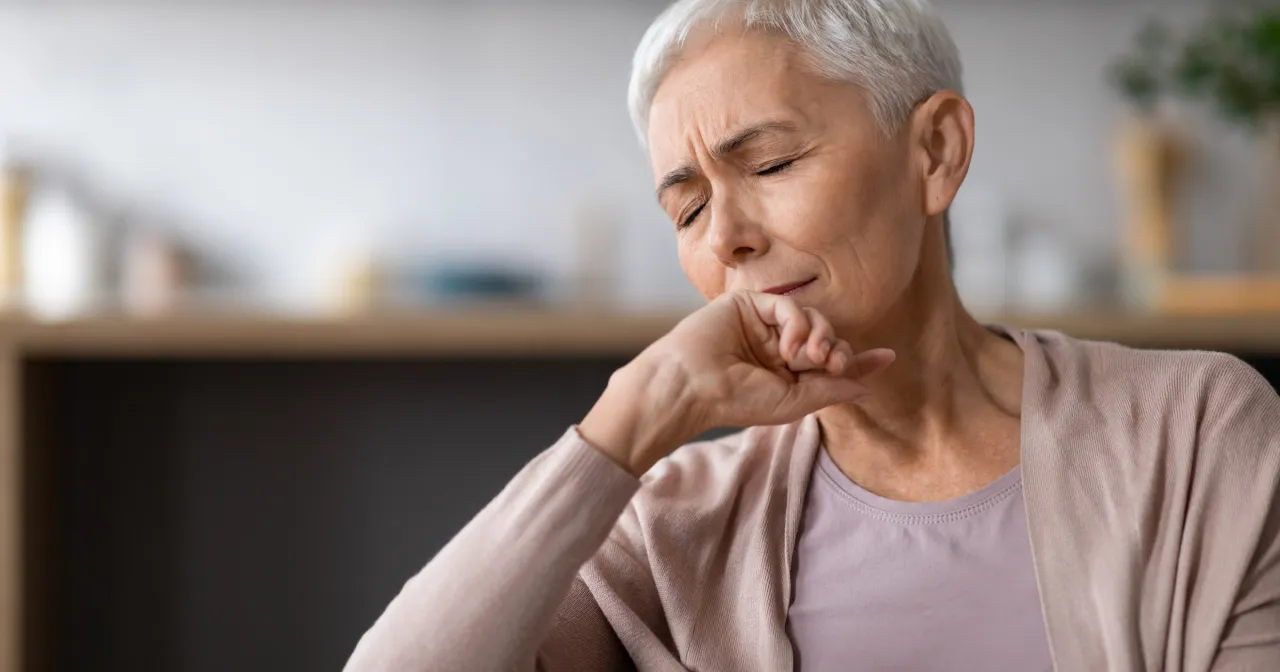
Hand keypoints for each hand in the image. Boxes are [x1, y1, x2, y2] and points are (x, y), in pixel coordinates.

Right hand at [580, 290, 894, 475]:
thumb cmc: (736, 400)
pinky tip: (788, 345)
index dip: (858, 360)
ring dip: (819, 337)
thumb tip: (867, 387)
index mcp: (785, 372)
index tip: (888, 358)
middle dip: (836, 350)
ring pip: (812, 318)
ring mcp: (763, 324)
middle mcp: (776, 346)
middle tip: (830, 363)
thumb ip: (831, 389)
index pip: (829, 361)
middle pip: (826, 337)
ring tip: (807, 357)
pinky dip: (796, 323)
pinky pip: (789, 304)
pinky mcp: (749, 304)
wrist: (692, 386)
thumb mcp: (794, 401)